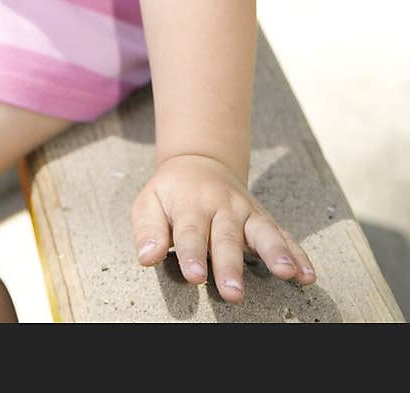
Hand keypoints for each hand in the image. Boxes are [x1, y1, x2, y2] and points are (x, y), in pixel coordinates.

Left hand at [131, 154, 316, 302]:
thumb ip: (148, 229)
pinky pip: (283, 235)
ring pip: (262, 231)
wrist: (199, 162)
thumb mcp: (149, 202)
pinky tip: (307, 274)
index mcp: (190, 203)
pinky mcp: (263, 218)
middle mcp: (222, 206)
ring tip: (286, 272)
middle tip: (233, 292)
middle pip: (226, 237)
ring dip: (275, 252)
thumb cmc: (171, 193)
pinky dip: (297, 253)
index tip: (194, 276)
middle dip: (230, 265)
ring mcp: (246, 211)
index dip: (192, 254)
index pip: (191, 231)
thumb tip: (147, 257)